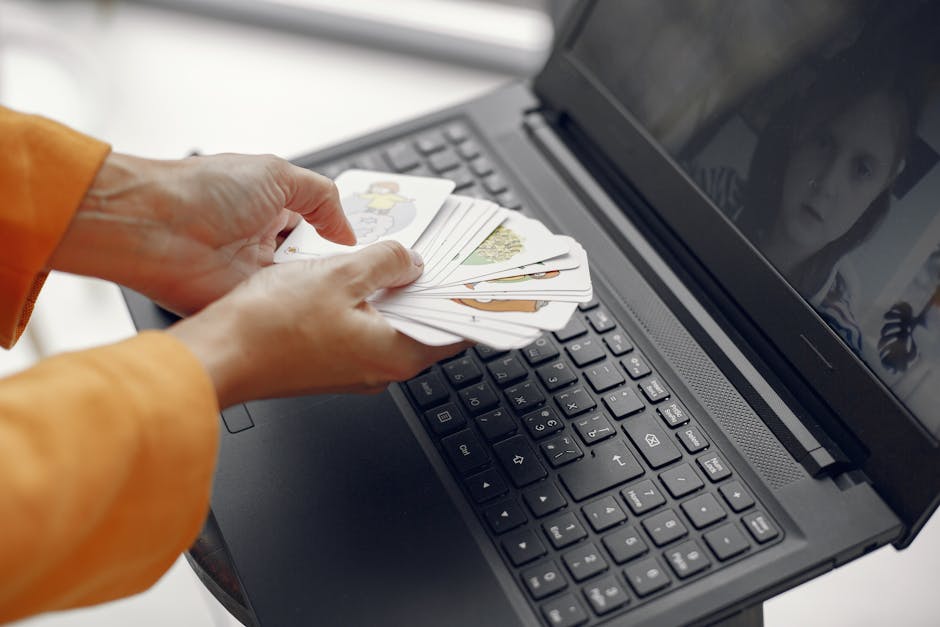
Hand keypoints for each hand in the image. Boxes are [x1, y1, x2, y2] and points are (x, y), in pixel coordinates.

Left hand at [48, 152, 354, 313]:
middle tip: (386, 279)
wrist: (154, 227)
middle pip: (317, 264)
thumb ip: (322, 198)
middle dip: (346, 270)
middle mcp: (265, 247)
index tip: (381, 251)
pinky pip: (283, 312)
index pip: (320, 230)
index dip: (348, 240)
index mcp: (272, 212)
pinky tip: (335, 311)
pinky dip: (306, 312)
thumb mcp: (278, 173)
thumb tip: (348, 231)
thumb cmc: (202, 191)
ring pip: (306, 290)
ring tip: (370, 295)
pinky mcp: (244, 306)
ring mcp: (256, 279)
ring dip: (329, 291)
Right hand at [168, 241, 468, 407]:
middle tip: (442, 258)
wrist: (215, 357)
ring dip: (396, 294)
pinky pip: (360, 330)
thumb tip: (410, 260)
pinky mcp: (325, 363)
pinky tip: (354, 276)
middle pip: (423, 327)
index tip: (481, 284)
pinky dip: (366, 303)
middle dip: (433, 291)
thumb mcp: (339, 274)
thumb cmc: (269, 325)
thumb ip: (385, 262)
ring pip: (389, 326)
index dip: (468, 304)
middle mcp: (377, 369)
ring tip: (397, 258)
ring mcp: (350, 369)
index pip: (453, 333)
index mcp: (393, 354)